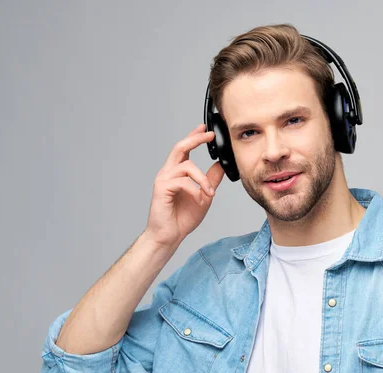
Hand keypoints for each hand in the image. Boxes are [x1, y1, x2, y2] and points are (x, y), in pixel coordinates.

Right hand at [144, 124, 224, 247]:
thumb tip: (221, 165)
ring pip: (186, 166)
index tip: (205, 128)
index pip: (184, 149)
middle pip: (179, 147)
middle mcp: (168, 173)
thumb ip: (211, 179)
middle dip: (195, 139)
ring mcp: (163, 180)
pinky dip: (195, 190)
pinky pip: (182, 182)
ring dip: (202, 179)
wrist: (169, 235)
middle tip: (209, 135)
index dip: (194, 136)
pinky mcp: (161, 189)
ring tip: (209, 193)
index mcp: (177, 173)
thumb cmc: (182, 217)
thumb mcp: (204, 195)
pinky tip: (199, 200)